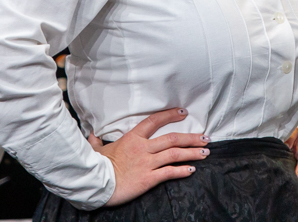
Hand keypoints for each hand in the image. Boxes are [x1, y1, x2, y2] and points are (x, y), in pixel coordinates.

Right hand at [90, 108, 208, 205]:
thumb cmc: (97, 166)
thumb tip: (91, 135)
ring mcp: (147, 163)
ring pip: (175, 154)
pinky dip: (182, 170)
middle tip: (205, 137)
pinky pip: (169, 172)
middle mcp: (143, 148)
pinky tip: (192, 170)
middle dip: (191, 138)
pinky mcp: (149, 179)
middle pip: (172, 138)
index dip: (170, 115)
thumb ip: (96, 141)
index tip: (183, 112)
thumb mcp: (97, 150)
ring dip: (192, 153)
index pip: (154, 121)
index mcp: (133, 138)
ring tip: (205, 152)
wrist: (97, 184)